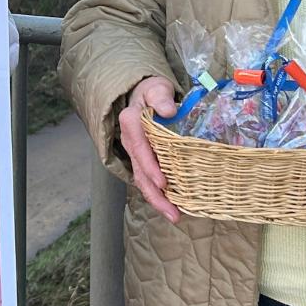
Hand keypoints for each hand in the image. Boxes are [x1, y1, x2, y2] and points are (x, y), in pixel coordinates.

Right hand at [117, 76, 184, 222]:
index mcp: (131, 123)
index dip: (150, 168)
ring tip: (175, 216)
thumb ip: (161, 97)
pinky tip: (174, 206)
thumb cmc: (154, 92)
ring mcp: (134, 153)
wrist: (145, 95)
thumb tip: (168, 111)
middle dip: (156, 196)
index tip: (164, 183)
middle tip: (174, 213)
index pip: (139, 148)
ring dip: (158, 201)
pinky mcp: (142, 160)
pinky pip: (148, 180)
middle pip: (140, 173)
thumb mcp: (157, 88)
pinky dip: (159, 195)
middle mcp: (130, 141)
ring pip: (142, 181)